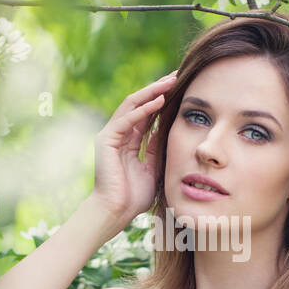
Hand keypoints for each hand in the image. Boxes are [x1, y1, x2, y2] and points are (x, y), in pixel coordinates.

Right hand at [90, 72, 177, 230]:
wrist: (116, 212)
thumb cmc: (134, 196)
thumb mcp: (154, 167)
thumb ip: (158, 149)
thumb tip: (171, 132)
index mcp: (129, 140)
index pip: (147, 113)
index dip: (164, 100)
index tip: (182, 89)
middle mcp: (119, 134)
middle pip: (140, 103)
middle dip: (159, 89)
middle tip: (177, 76)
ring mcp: (111, 135)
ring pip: (132, 105)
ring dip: (152, 92)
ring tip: (170, 82)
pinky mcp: (106, 140)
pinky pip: (126, 119)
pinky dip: (143, 109)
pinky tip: (159, 101)